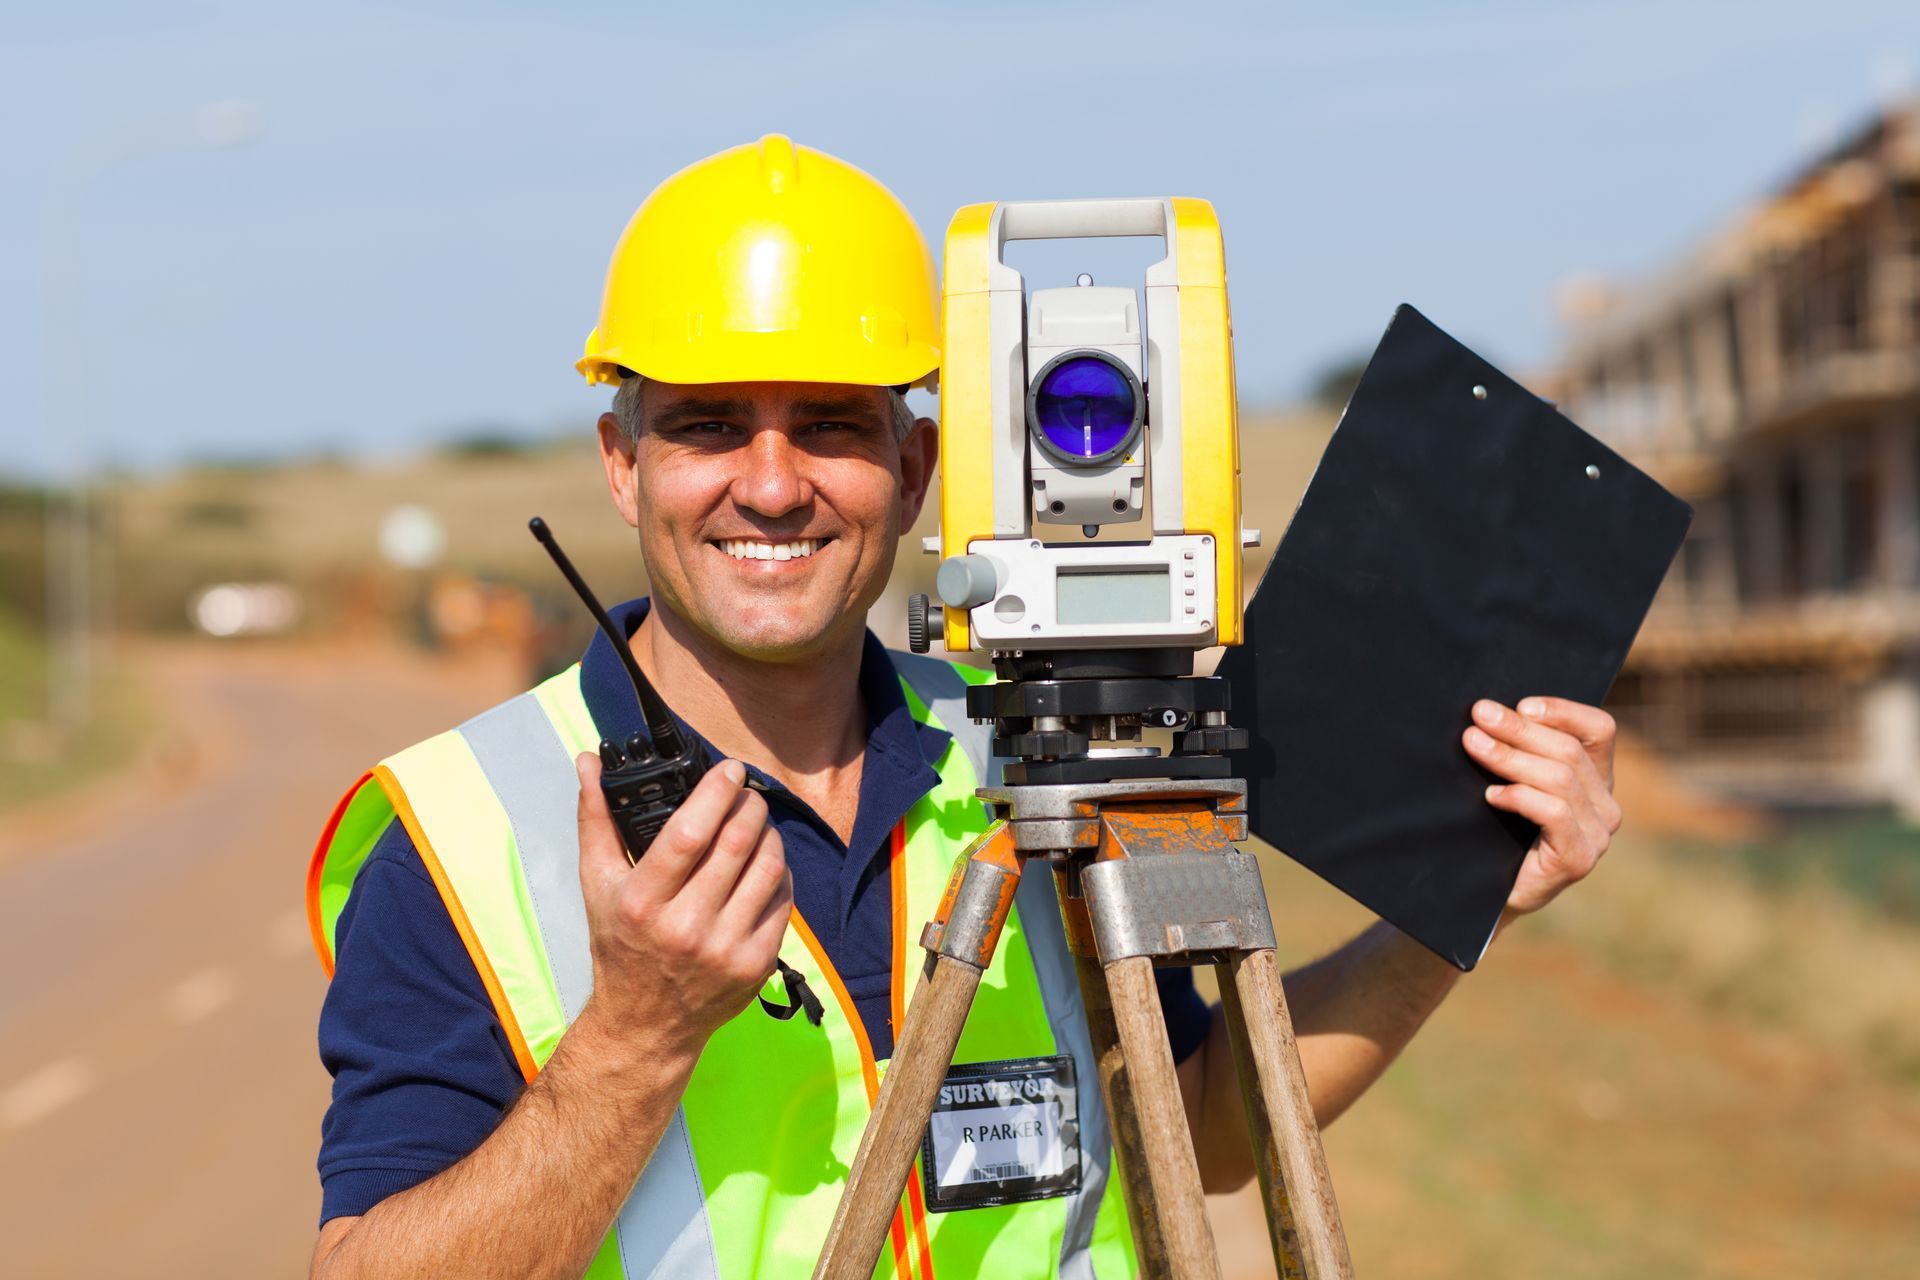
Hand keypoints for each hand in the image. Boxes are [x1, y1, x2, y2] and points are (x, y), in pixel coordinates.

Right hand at [574, 754, 792, 1055]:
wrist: (645, 1025)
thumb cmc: (620, 945)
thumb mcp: (597, 885)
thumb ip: (596, 820)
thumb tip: (588, 761)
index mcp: (642, 902)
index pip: (690, 833)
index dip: (717, 793)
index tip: (730, 770)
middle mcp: (684, 927)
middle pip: (737, 843)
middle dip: (750, 806)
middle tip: (748, 794)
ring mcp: (724, 949)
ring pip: (768, 868)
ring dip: (769, 835)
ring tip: (758, 826)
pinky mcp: (755, 965)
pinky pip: (782, 901)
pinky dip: (780, 874)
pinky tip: (765, 865)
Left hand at [1462, 697, 1621, 916]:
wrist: (1488, 895)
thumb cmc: (1497, 832)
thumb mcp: (1514, 781)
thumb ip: (1520, 750)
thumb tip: (1490, 711)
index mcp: (1597, 778)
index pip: (1599, 730)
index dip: (1563, 710)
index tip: (1521, 704)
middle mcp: (1606, 805)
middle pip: (1569, 751)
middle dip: (1519, 730)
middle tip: (1479, 716)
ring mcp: (1597, 835)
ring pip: (1560, 778)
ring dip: (1511, 758)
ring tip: (1474, 746)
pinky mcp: (1578, 859)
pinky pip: (1555, 813)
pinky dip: (1520, 797)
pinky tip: (1491, 796)